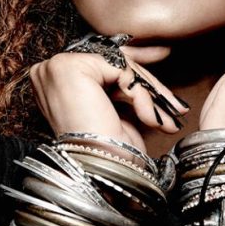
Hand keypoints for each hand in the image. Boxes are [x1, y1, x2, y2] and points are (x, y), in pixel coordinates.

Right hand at [28, 41, 188, 152]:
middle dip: (149, 85)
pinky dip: (141, 96)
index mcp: (54, 81)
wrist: (101, 174)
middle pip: (113, 65)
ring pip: (121, 67)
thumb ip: (127, 81)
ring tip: (166, 118)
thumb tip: (157, 50)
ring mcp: (56, 67)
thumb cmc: (107, 153)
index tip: (164, 54)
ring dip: (150, 95)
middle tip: (176, 104)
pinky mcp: (70, 68)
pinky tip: (149, 118)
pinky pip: (122, 71)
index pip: (103, 63)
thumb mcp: (120, 108)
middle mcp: (49, 71)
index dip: (136, 63)